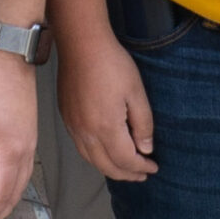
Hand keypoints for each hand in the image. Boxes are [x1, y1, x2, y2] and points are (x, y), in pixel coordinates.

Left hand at [0, 47, 38, 218]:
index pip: (1, 193)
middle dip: (0, 212)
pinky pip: (24, 168)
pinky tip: (5, 183)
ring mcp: (31, 141)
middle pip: (15, 192)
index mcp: (13, 151)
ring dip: (8, 200)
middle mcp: (27, 150)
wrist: (11, 56)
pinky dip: (14, 184)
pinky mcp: (29, 132)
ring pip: (22, 181)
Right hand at [57, 28, 155, 181]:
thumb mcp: (137, 92)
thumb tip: (145, 149)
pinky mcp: (66, 117)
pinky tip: (104, 151)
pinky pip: (80, 147)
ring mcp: (73, 125)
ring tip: (125, 168)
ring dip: (110, 168)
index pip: (125, 160)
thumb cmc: (111, 63)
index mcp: (106, 127)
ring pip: (91, 160)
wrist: (81, 44)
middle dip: (127, 174)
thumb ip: (143, 124)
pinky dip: (95, 157)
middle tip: (142, 174)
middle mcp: (86, 132)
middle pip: (107, 166)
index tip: (153, 167)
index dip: (141, 167)